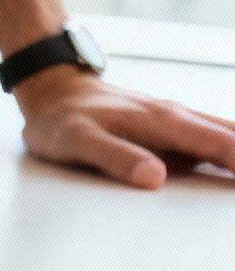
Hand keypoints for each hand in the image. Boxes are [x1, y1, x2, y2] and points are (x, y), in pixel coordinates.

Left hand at [16, 68, 234, 187]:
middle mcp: (181, 119)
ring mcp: (182, 124)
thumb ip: (115, 159)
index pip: (224, 149)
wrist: (53, 92)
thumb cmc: (61, 119)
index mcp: (165, 123)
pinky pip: (222, 141)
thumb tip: (156, 178)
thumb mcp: (77, 142)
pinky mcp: (178, 132)